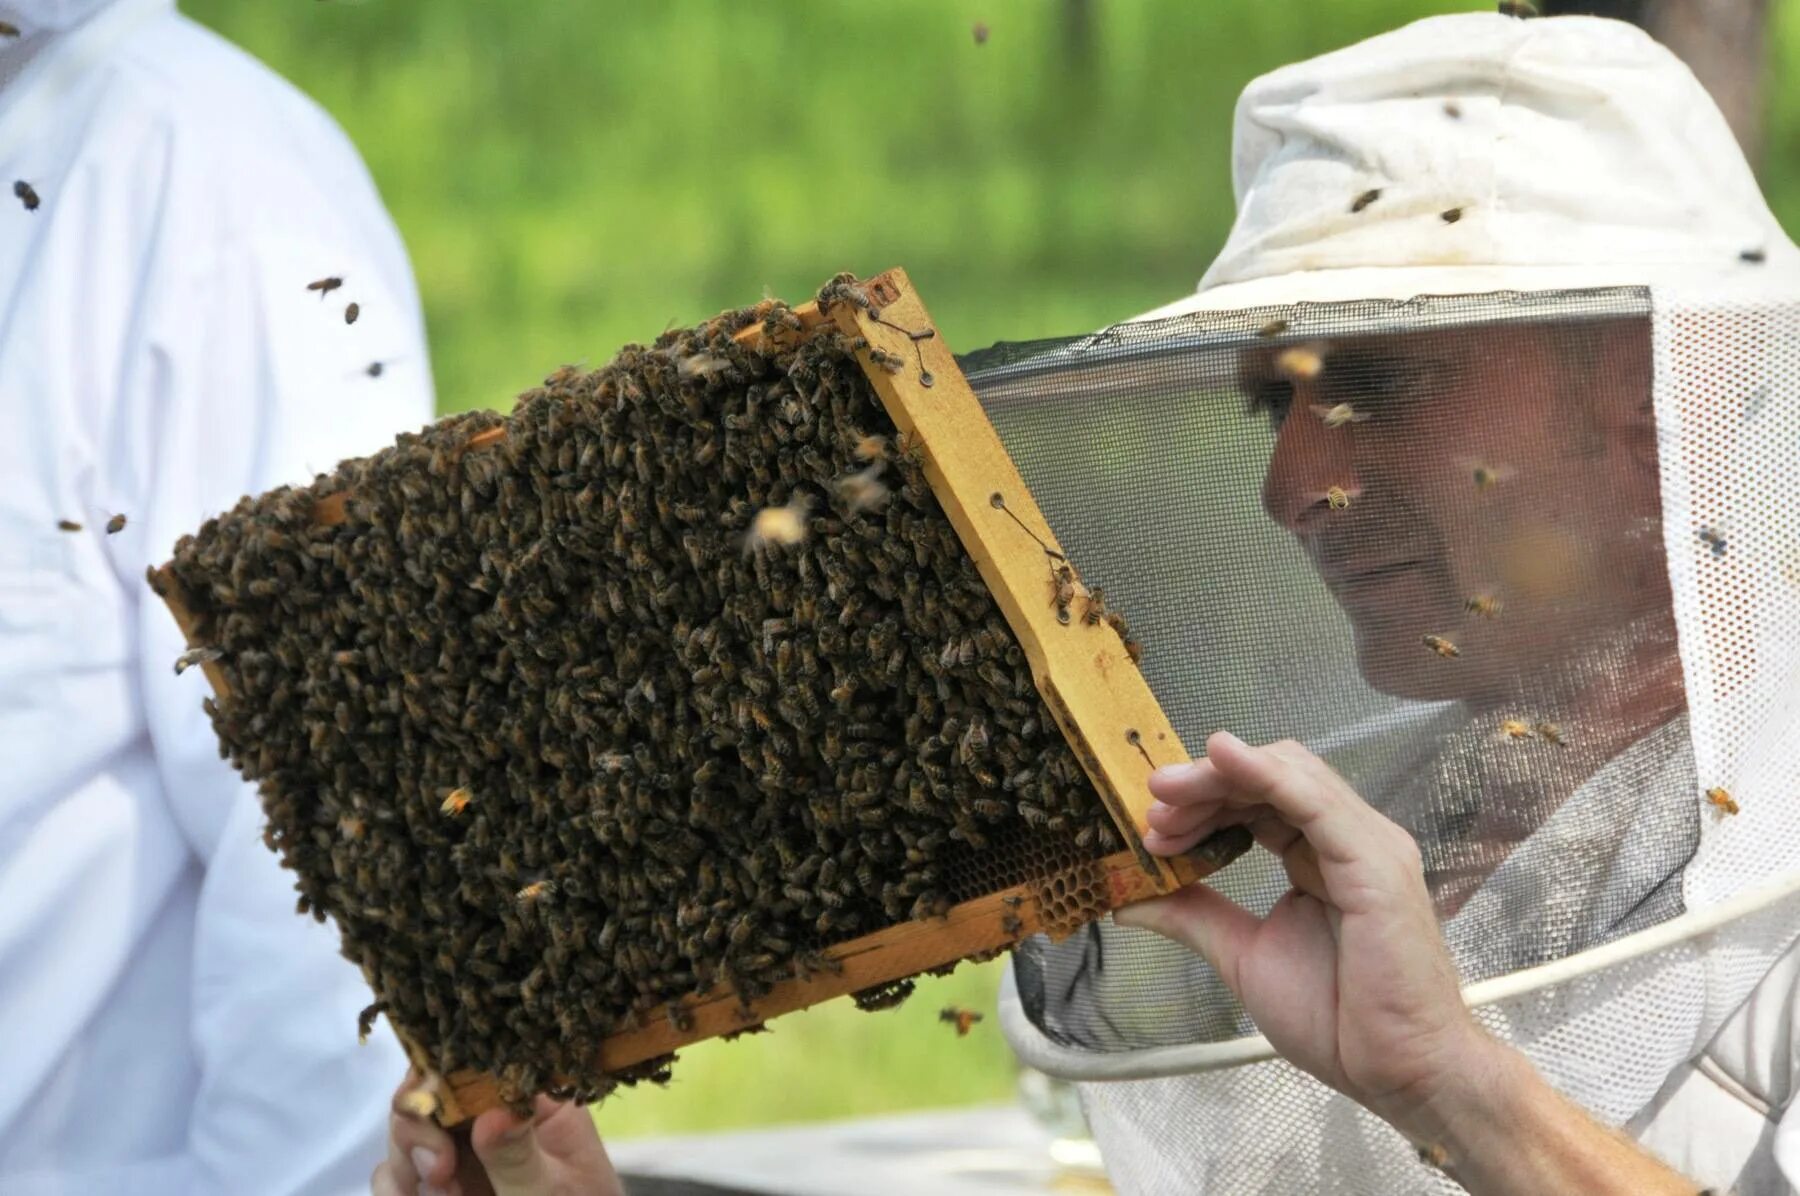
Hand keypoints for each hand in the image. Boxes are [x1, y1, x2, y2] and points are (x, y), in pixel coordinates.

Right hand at [373, 1070, 623, 1195]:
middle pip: (428, 1092)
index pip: (479, 1060)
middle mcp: (490, 1115)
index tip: (429, 1102)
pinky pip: (395, 1175)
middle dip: (417, 1125)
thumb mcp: (555, 1191)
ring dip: (404, 1163)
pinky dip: (394, 1189)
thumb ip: (519, 1157)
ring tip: (442, 1195)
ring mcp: (460, 1151)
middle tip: (438, 1170)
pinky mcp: (439, 1184)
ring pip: (405, 1133)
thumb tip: (493, 1112)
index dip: (441, 1070)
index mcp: (530, 1099)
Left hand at [1116, 730, 1494, 1126]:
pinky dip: (1265, 774)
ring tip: (1166, 794)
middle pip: (1269, 776)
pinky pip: (1315, 801)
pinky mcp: (1374, 863)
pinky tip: (1222, 758)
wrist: (1400, 1073)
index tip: (1152, 827)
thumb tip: (1128, 899)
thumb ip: (1194, 915)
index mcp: (1320, 855)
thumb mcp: (1244, 955)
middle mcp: (1347, 839)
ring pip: (1288, 775)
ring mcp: (1366, 845)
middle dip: (1204, 783)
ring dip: (1219, 777)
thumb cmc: (1339, 1021)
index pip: (1258, 799)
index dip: (1202, 801)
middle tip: (1152, 804)